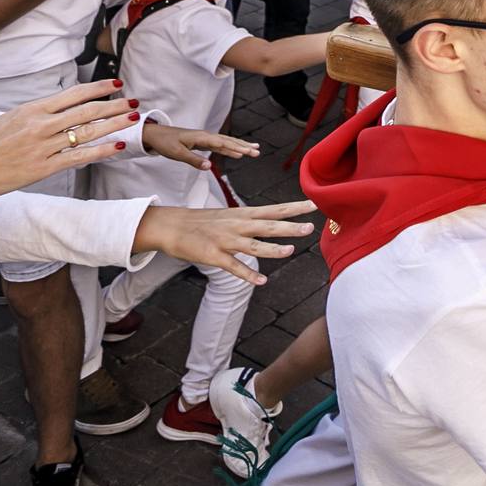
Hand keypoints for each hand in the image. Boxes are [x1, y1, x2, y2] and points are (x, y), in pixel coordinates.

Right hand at [0, 79, 136, 201]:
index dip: (98, 88)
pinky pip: (78, 157)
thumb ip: (33, 116)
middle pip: (86, 111)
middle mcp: (40, 124)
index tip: (116, 84)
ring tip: (133, 119)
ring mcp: (42, 146)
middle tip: (134, 102)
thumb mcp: (6, 120)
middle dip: (113, 106)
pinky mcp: (42, 168)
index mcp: (31, 109)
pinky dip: (101, 150)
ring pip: (86, 132)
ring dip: (114, 124)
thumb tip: (54, 113)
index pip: (72, 94)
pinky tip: (117, 146)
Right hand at [133, 200, 316, 284]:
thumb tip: (272, 220)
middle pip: (267, 225)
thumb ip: (251, 219)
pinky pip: (233, 267)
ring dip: (272, 249)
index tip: (314, 205)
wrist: (172, 225)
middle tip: (311, 227)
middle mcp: (237, 225)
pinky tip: (261, 281)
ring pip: (252, 246)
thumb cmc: (203, 221)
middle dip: (289, 226)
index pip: (273, 209)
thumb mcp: (230, 215)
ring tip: (290, 251)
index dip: (294, 207)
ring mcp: (225, 241)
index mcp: (242, 214)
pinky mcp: (213, 256)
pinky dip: (247, 274)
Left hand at [142, 122, 260, 170]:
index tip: (247, 153)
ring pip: (226, 141)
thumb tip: (209, 166)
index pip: (222, 143)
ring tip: (254, 149)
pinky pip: (220, 145)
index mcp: (201, 137)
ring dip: (240, 145)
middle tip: (257, 151)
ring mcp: (205, 138)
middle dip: (243, 146)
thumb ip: (193, 160)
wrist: (155, 134)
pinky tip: (237, 151)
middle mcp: (205, 136)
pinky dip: (230, 148)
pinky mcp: (202, 142)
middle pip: (228, 141)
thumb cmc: (165, 143)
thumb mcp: (177, 154)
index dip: (235, 148)